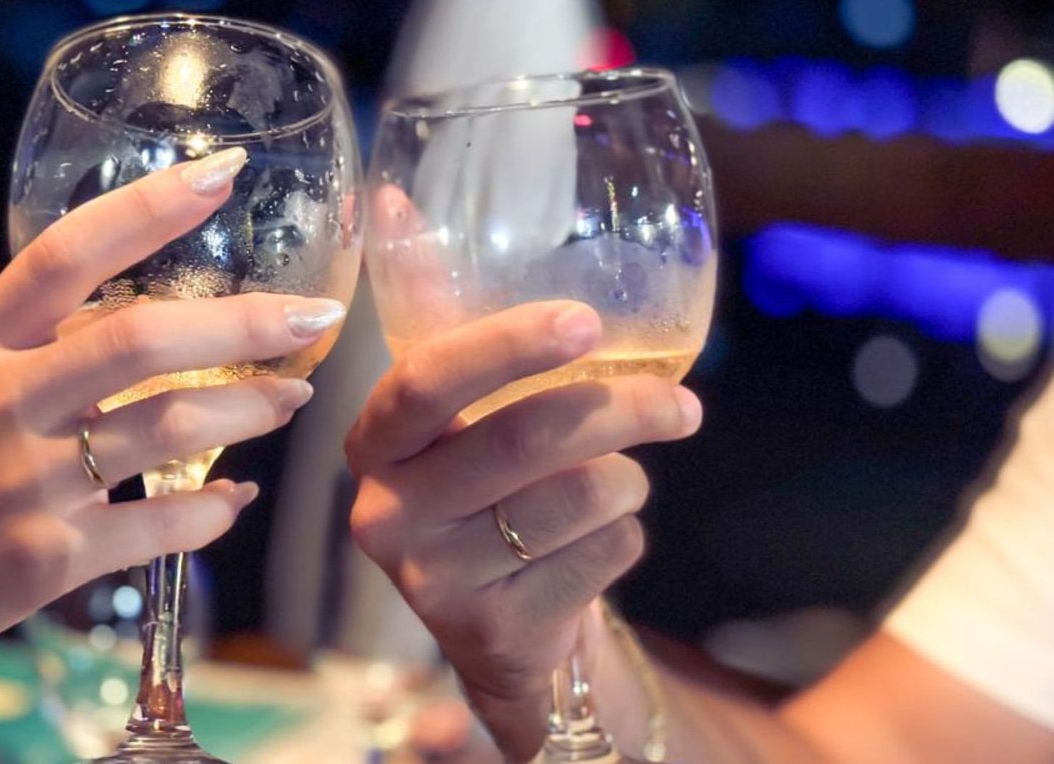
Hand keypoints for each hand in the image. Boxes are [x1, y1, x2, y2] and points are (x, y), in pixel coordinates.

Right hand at [0, 147, 344, 678]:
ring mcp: (25, 482)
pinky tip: (236, 499)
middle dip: (245, 323)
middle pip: (141, 339)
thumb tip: (141, 314)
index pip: (66, 253)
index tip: (221, 174)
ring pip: (168, 429)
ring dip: (248, 410)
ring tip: (291, 400)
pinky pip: (158, 525)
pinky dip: (213, 512)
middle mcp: (0, 403)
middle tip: (312, 317)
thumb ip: (33, 344)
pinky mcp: (47, 558)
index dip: (149, 208)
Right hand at [346, 301, 701, 760]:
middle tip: (679, 405)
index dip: (507, 344)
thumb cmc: (492, 503)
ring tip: (620, 485)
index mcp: (375, 444)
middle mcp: (388, 512)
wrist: (499, 633)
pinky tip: (596, 543)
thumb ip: (487, 373)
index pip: (427, 380)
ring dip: (628, 480)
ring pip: (578, 496)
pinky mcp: (494, 628)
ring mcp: (435, 578)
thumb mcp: (462, 438)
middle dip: (622, 409)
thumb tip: (533, 285)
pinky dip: (624, 534)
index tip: (586, 322)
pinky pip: (601, 553)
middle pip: (524, 437)